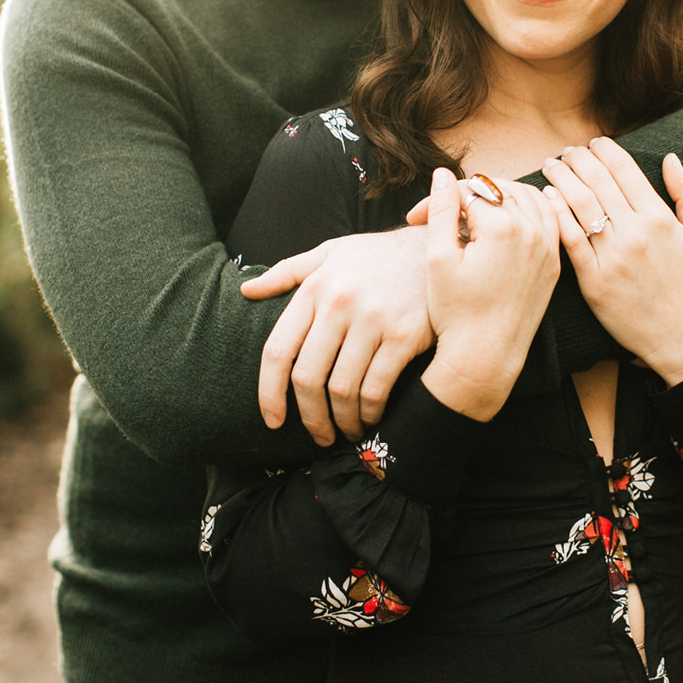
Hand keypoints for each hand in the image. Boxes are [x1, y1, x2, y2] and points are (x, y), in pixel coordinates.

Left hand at [241, 225, 433, 444]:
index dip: (269, 393)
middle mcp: (338, 304)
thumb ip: (286, 272)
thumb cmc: (376, 256)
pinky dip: (370, 412)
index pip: (277, 350)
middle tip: (318, 435)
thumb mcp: (329, 253)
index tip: (272, 420)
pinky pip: (377, 387)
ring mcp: (372, 320)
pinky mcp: (405, 335)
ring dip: (341, 421)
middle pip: (307, 378)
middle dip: (309, 417)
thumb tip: (246, 290)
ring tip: (345, 432)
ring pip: (342, 389)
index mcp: (313, 289)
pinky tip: (370, 419)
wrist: (436, 246)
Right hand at [421, 168, 560, 420]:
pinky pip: (548, 218)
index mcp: (501, 227)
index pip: (466, 190)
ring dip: (498, 195)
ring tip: (470, 212)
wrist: (486, 356)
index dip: (435, 200)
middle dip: (466, 194)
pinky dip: (529, 208)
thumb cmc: (455, 312)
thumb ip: (440, 210)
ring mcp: (547, 247)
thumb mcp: (438, 258)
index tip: (414, 219)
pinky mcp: (553, 262)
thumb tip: (441, 174)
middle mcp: (531, 231)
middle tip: (439, 214)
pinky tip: (510, 214)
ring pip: (526, 196)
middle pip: (496, 187)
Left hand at [541, 141, 682, 382]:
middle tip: (568, 151)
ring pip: (578, 205)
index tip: (594, 142)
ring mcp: (612, 257)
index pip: (625, 170)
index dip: (606, 150)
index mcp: (661, 220)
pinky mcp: (593, 280)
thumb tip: (671, 158)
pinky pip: (568, 239)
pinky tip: (546, 197)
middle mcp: (635, 234)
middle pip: (597, 181)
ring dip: (561, 178)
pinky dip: (555, 213)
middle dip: (578, 159)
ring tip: (552, 165)